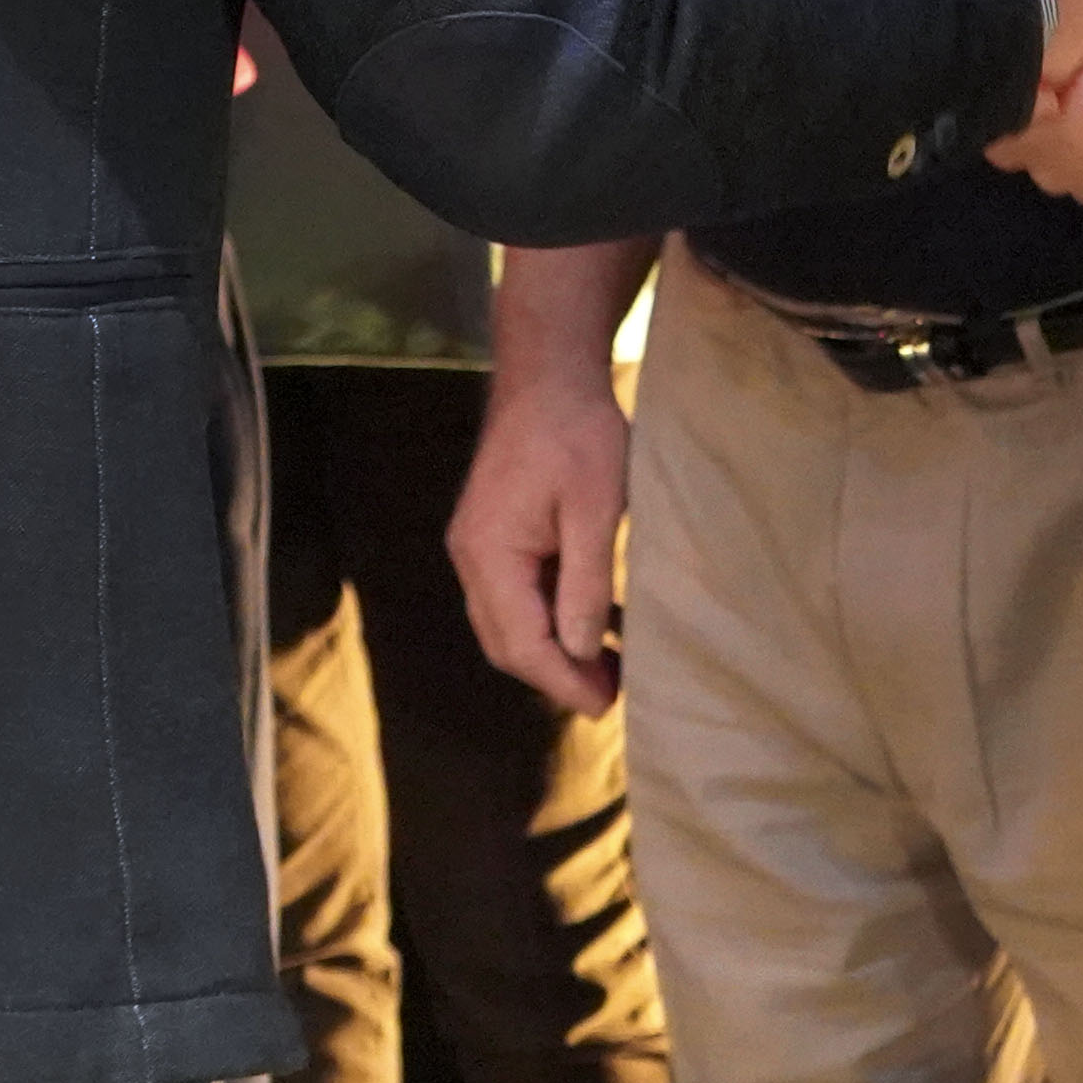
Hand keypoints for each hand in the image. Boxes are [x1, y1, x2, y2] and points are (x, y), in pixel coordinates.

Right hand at [447, 345, 633, 714]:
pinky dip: (551, 619)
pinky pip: (518, 595)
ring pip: (509, 623)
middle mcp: (472, 557)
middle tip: (610, 696)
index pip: (520, 642)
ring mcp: (479, 547)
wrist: (549, 376)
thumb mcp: (596, 508)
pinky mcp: (495, 536)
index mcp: (489, 554)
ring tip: (610, 671)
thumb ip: (585, 583)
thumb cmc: (578, 433)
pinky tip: (597, 626)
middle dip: (556, 674)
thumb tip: (581, 650)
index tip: (605, 706)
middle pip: (506, 642)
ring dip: (554, 651)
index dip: (563, 680)